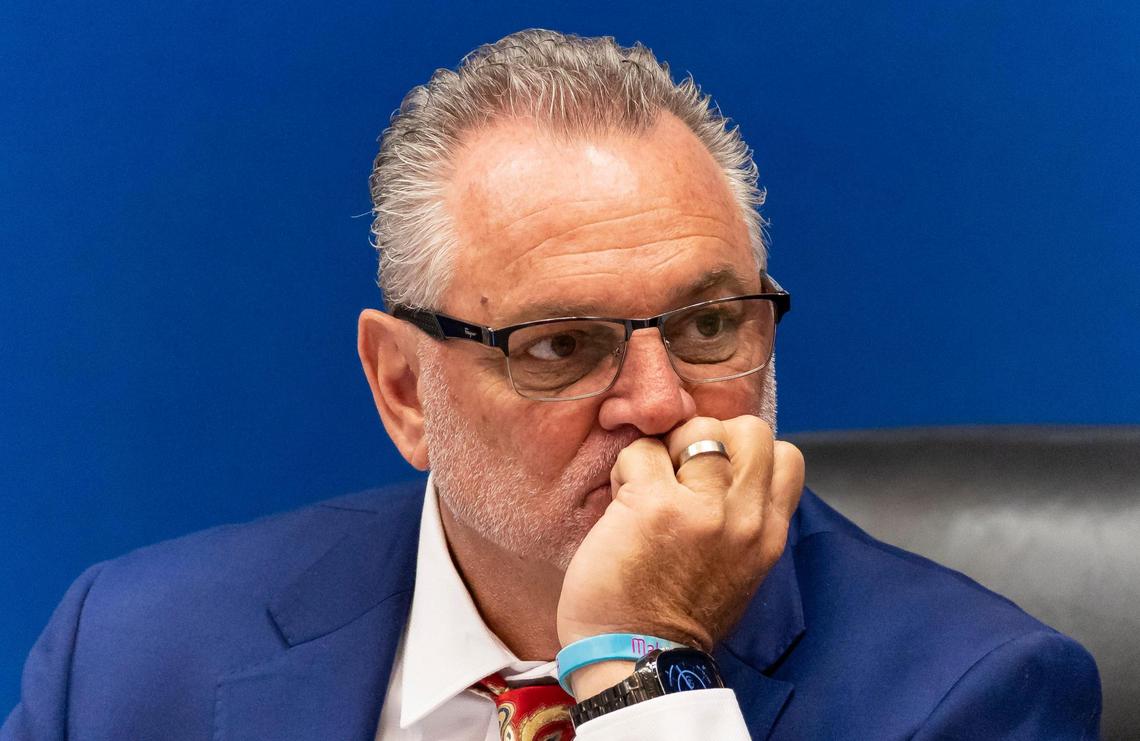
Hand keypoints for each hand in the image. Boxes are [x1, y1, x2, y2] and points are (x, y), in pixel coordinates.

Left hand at [556, 416, 803, 692]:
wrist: (635, 662)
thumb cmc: (674, 620)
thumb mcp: (737, 572)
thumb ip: (742, 523)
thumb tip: (726, 474)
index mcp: (768, 536)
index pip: (786, 456)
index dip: (745, 451)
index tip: (713, 473)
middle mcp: (744, 518)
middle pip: (749, 430)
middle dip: (710, 438)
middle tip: (679, 472)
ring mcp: (702, 509)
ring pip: (697, 429)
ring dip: (664, 450)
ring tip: (646, 486)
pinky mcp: (654, 505)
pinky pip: (642, 451)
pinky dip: (625, 469)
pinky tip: (620, 503)